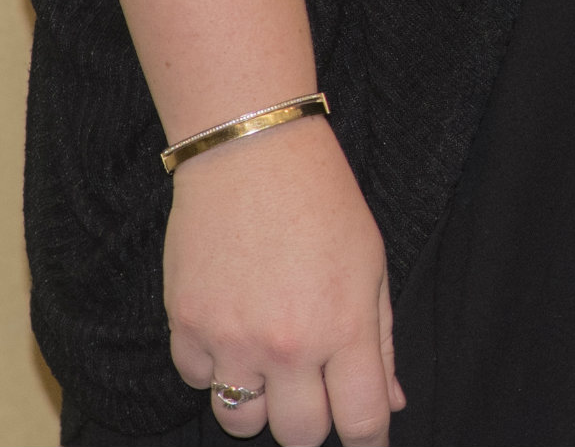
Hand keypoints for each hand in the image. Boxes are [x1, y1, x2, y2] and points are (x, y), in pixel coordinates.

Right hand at [165, 116, 399, 445]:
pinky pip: (198, 381)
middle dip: (312, 424)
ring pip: (240, 422)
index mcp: (344, 327)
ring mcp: (231, 340)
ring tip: (270, 365)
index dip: (369, 438)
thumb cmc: (324, 204)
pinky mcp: (184, 328)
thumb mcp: (372, 266)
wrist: (252, 156)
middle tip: (314, 394)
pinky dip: (215, 369)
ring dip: (259, 406)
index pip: (361, 419)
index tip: (368, 438)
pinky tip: (232, 330)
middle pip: (298, 435)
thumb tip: (390, 403)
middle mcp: (287, 345)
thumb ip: (381, 341)